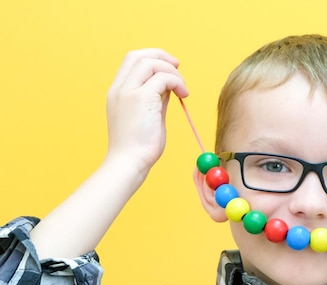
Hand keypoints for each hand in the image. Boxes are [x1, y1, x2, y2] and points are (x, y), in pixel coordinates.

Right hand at [106, 49, 188, 174]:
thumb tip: (169, 86)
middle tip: (178, 67)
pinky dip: (176, 82)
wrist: (129, 162)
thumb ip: (156, 98)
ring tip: (183, 89)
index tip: (169, 67)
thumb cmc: (138, 147)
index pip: (131, 61)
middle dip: (161, 56)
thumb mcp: (148, 116)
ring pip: (150, 63)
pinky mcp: (141, 98)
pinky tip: (183, 95)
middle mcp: (120, 88)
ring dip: (171, 71)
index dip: (152, 58)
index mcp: (117, 92)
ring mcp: (128, 92)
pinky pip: (163, 78)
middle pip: (138, 55)